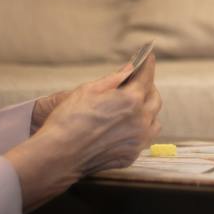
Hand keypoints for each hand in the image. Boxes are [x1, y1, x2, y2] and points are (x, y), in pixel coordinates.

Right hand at [6, 62, 161, 210]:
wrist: (58, 155)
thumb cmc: (69, 120)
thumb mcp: (89, 90)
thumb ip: (114, 78)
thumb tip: (130, 68)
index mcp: (131, 100)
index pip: (147, 77)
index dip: (147, 65)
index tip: (148, 57)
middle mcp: (141, 120)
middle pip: (154, 99)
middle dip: (147, 88)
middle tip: (136, 83)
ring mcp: (138, 140)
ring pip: (153, 121)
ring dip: (147, 111)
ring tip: (133, 107)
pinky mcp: (131, 156)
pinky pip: (143, 139)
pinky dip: (139, 130)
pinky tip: (126, 127)